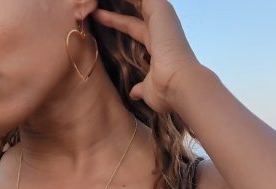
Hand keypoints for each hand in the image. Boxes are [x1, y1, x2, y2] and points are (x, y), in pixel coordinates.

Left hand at [92, 0, 201, 114]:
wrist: (180, 83)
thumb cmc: (166, 91)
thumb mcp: (148, 90)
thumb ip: (140, 88)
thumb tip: (134, 93)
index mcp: (158, 45)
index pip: (132, 27)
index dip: (114, 21)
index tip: (96, 16)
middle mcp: (161, 29)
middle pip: (134, 10)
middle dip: (115, 6)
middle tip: (94, 3)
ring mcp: (162, 16)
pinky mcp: (161, 7)